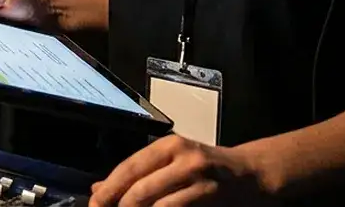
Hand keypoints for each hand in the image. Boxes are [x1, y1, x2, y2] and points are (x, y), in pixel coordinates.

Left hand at [89, 135, 271, 206]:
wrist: (250, 175)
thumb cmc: (207, 170)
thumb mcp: (171, 163)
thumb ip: (138, 175)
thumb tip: (98, 189)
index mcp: (167, 145)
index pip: (128, 167)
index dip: (108, 189)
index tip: (93, 205)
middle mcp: (181, 156)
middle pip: (139, 188)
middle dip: (117, 206)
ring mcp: (197, 176)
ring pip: (155, 203)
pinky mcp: (209, 195)